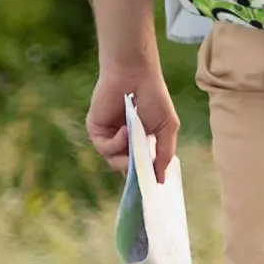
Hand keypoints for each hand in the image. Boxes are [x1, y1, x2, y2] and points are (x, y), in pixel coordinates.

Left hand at [87, 65, 178, 184]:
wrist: (135, 75)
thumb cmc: (155, 97)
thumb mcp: (167, 127)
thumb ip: (165, 154)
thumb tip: (161, 179)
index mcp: (141, 141)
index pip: (141, 166)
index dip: (144, 177)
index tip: (150, 188)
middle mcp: (124, 142)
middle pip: (126, 168)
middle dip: (135, 171)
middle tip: (142, 170)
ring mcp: (109, 137)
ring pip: (115, 161)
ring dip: (126, 154)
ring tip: (135, 138)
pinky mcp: (96, 131)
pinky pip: (105, 148)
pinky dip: (117, 142)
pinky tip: (125, 129)